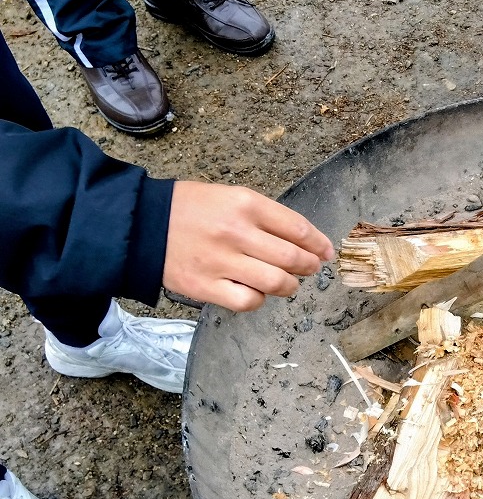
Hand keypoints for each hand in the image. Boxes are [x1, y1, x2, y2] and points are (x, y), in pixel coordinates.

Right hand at [163, 181, 335, 311]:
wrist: (141, 224)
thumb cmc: (189, 209)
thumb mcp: (229, 197)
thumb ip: (265, 217)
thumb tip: (305, 240)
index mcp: (245, 204)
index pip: (298, 228)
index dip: (319, 244)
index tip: (326, 252)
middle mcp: (236, 232)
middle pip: (292, 258)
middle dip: (309, 267)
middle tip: (310, 269)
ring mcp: (221, 261)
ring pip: (276, 283)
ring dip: (290, 286)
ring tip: (288, 284)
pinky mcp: (206, 286)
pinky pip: (248, 302)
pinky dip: (260, 300)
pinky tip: (256, 292)